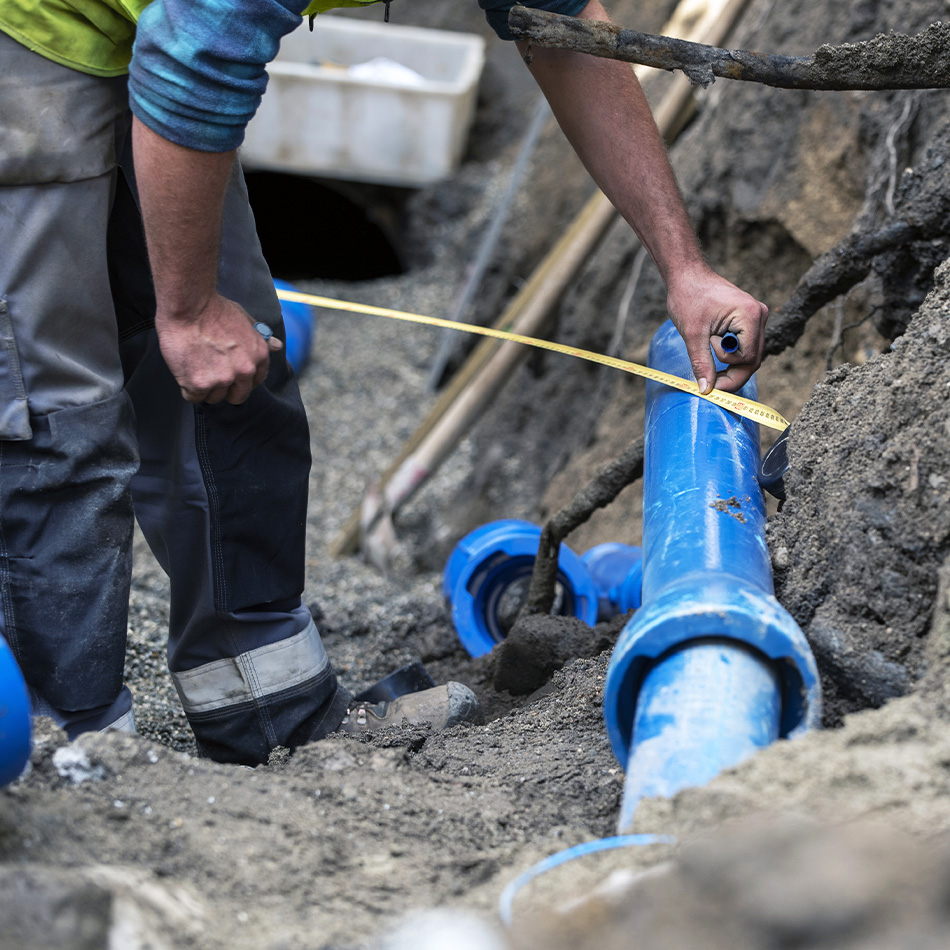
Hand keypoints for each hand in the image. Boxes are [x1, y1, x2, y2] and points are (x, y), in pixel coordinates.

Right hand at [156, 293, 283, 404]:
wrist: (188, 305)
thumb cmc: (214, 308)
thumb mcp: (246, 320)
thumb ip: (261, 338)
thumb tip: (277, 346)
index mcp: (259, 356)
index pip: (254, 382)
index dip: (241, 381)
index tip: (231, 376)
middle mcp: (245, 370)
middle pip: (237, 396)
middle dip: (225, 389)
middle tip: (210, 374)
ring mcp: (223, 379)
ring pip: (214, 397)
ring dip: (205, 388)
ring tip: (195, 367)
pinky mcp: (200, 384)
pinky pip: (194, 397)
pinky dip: (188, 389)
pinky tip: (185, 372)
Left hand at [666, 265, 768, 393]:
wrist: (687, 275)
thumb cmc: (689, 297)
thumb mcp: (693, 334)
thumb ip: (701, 362)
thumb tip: (707, 389)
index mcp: (750, 315)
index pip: (748, 358)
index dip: (730, 373)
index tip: (710, 381)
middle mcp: (759, 315)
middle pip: (753, 359)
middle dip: (732, 374)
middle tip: (711, 385)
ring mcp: (756, 317)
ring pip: (751, 354)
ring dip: (731, 364)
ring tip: (709, 361)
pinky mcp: (748, 319)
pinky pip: (746, 345)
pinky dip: (731, 355)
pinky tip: (714, 353)